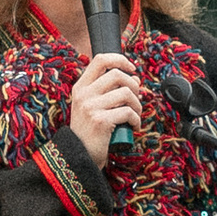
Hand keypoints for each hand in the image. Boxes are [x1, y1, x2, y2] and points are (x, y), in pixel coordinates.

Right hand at [68, 52, 144, 168]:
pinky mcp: (101, 121)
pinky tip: (134, 126)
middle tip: (136, 98)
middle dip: (133, 85)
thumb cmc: (90, 131)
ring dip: (137, 104)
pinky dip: (136, 119)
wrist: (79, 156)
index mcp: (81, 87)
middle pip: (117, 74)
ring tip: (135, 115)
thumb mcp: (94, 107)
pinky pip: (128, 112)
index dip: (119, 60)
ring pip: (126, 93)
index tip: (131, 68)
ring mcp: (91, 107)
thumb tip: (134, 76)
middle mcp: (84, 94)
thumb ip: (110, 91)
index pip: (100, 60)